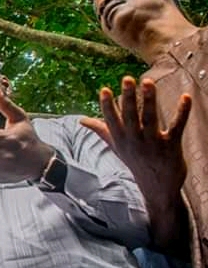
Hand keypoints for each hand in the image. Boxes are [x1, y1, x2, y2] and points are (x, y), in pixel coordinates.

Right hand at [80, 76, 190, 247]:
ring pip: (150, 118)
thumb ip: (100, 130)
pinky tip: (185, 97)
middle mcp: (135, 140)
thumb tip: (81, 120)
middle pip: (130, 116)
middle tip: (127, 79)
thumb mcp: (116, 146)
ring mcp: (153, 143)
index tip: (105, 90)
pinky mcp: (171, 146)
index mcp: (120, 139)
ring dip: (149, 100)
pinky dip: (182, 112)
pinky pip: (176, 126)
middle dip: (128, 97)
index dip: (107, 105)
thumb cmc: (135, 162)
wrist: (157, 188)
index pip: (111, 120)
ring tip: (148, 82)